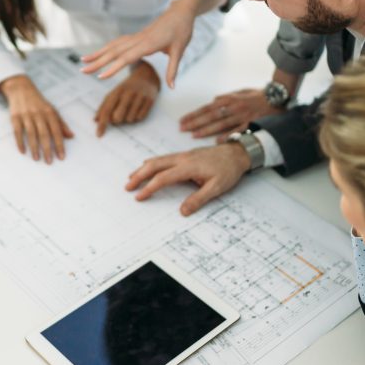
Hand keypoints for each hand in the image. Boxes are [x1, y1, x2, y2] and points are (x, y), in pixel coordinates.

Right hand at [0, 75, 74, 162]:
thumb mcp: (52, 110)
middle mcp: (38, 114)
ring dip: (34, 147)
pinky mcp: (15, 117)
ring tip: (37, 159)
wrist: (21, 89)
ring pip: (31, 134)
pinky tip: (23, 151)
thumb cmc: (39, 103)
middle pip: (44, 134)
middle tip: (49, 162)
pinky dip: (20, 142)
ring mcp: (26, 115)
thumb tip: (71, 136)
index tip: (61, 157)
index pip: (56, 131)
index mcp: (49, 113)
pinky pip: (17, 131)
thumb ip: (61, 124)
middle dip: (47, 149)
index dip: (59, 144)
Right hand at [81, 0, 197, 87]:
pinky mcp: (137, 35)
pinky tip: (100, 53)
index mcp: (148, 44)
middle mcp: (138, 39)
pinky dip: (107, 48)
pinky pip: (118, 42)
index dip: (112, 68)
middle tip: (82, 71)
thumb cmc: (182, 30)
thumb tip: (172, 87)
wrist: (181, 11)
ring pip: (113, 45)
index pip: (126, 58)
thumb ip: (173, 69)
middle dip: (97, 62)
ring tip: (83, 61)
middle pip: (114, 52)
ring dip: (98, 53)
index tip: (100, 77)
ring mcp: (136, 36)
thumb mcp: (180, 50)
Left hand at [95, 61, 160, 136]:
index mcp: (116, 91)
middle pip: (117, 118)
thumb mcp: (114, 93)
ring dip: (128, 118)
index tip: (99, 135)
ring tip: (131, 108)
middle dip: (116, 120)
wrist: (146, 76)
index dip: (102, 124)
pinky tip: (138, 108)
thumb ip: (104, 106)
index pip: (107, 110)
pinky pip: (140, 118)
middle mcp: (128, 93)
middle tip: (119, 114)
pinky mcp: (149, 100)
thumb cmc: (127, 88)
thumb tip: (95, 120)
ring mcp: (139, 97)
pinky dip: (138, 116)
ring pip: (130, 119)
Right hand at [125, 143, 249, 215]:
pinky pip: (164, 158)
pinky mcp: (185, 155)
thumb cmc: (228, 170)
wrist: (236, 153)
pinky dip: (152, 163)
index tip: (139, 197)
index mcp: (188, 167)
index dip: (149, 188)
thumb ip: (199, 199)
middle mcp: (182, 158)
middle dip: (139, 175)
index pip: (163, 178)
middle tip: (128, 186)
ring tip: (132, 178)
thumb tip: (183, 211)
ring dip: (143, 169)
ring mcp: (183, 155)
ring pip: (157, 160)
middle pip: (154, 165)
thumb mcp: (217, 187)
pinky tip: (148, 166)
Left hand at [179, 88, 283, 139]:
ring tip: (194, 135)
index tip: (183, 120)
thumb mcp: (241, 92)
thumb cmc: (258, 96)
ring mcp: (242, 115)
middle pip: (211, 115)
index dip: (194, 114)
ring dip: (207, 130)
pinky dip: (227, 136)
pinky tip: (217, 141)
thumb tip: (214, 101)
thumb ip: (227, 97)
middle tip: (183, 129)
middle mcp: (233, 107)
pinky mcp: (252, 123)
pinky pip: (237, 130)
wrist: (277, 97)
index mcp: (229, 99)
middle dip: (195, 122)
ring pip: (221, 123)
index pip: (207, 108)